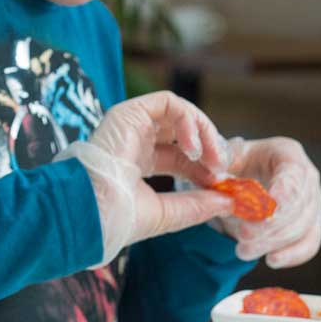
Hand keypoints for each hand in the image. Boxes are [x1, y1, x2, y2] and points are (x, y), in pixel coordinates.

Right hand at [56, 92, 233, 265]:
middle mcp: (135, 141)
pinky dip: (189, 120)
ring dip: (204, 132)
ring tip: (213, 158)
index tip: (220, 184)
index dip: (204, 168)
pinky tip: (194, 148)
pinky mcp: (129, 112)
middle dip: (210, 148)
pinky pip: (168, 103)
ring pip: (179, 113)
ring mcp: (131, 125)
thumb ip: (197, 205)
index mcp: (138, 164)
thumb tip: (229, 201)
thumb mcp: (167, 213)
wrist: (91, 211)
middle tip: (223, 167)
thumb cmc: (116, 218)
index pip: (180, 159)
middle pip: (183, 134)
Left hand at [212, 136, 320, 268]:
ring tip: (243, 251)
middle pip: (300, 204)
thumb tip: (216, 175)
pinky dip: (292, 255)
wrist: (234, 183)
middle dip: (271, 224)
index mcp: (287, 153)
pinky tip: (272, 260)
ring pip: (304, 227)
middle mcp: (307, 176)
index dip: (282, 195)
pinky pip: (309, 244)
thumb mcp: (219, 161)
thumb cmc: (228, 167)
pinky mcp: (311, 225)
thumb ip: (218, 165)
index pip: (293, 174)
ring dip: (273, 242)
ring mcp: (313, 201)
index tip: (265, 213)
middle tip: (243, 236)